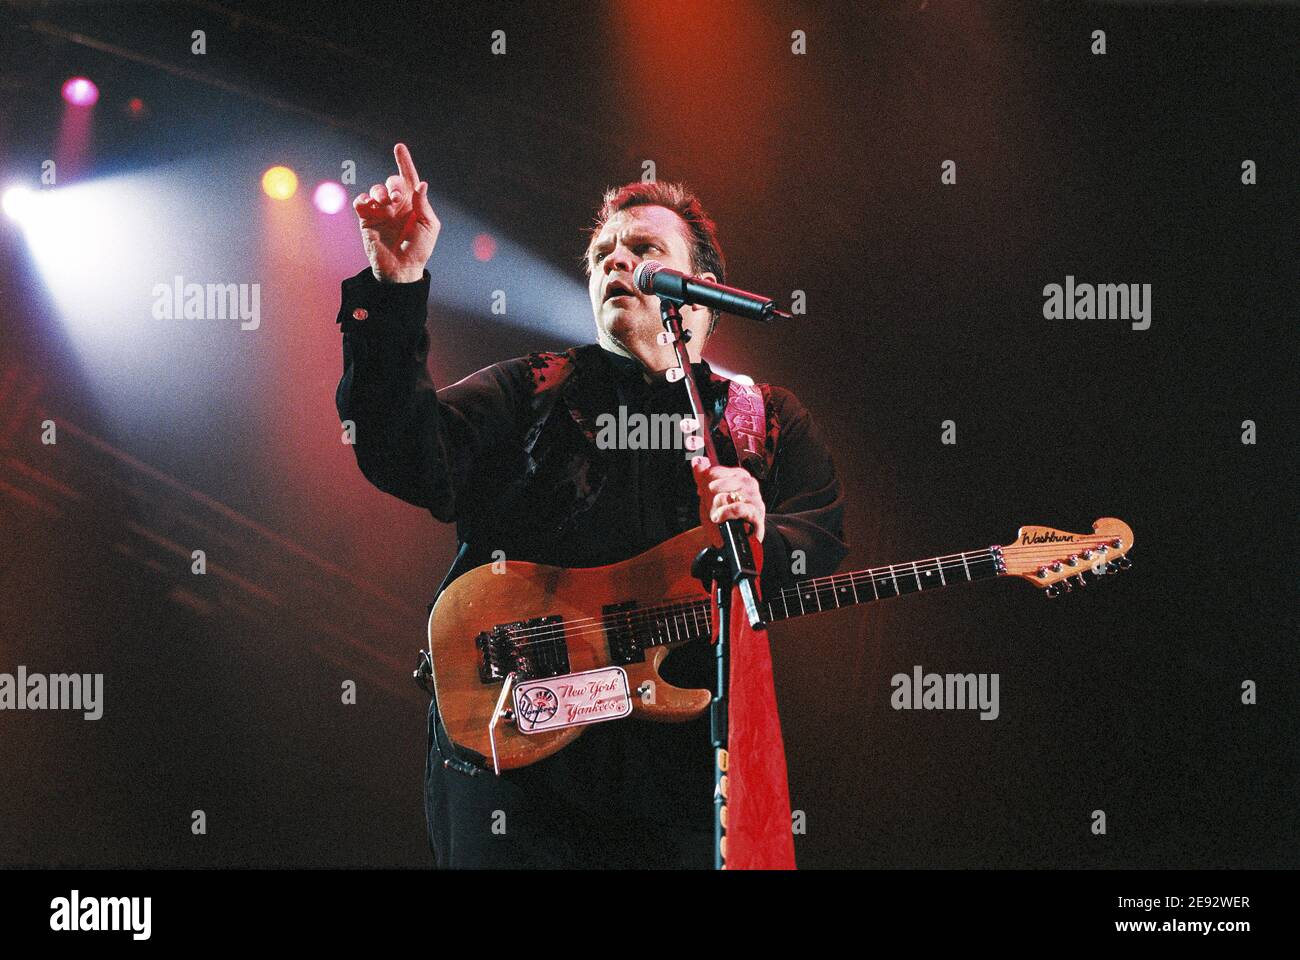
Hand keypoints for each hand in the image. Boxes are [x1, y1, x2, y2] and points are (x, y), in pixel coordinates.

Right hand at [354, 143, 440, 282]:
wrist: (400, 268)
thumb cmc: (419, 249)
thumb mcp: (428, 226)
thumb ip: (422, 204)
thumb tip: (421, 183)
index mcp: (413, 204)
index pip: (409, 178)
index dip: (404, 162)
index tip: (399, 146)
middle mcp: (396, 204)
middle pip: (391, 182)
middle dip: (393, 186)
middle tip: (396, 200)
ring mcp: (380, 211)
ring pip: (375, 190)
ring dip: (380, 194)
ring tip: (386, 208)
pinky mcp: (366, 219)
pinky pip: (361, 201)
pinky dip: (363, 200)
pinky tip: (369, 207)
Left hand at [691, 456, 764, 543]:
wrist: (729, 540)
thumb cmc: (722, 517)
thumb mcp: (709, 495)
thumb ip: (702, 476)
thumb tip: (697, 461)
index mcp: (738, 475)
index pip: (713, 472)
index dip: (704, 487)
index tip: (706, 496)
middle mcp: (748, 484)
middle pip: (715, 484)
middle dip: (709, 501)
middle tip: (714, 509)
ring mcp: (754, 498)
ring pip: (723, 496)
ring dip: (716, 510)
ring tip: (718, 516)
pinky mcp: (757, 514)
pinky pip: (737, 508)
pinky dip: (725, 514)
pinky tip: (721, 518)